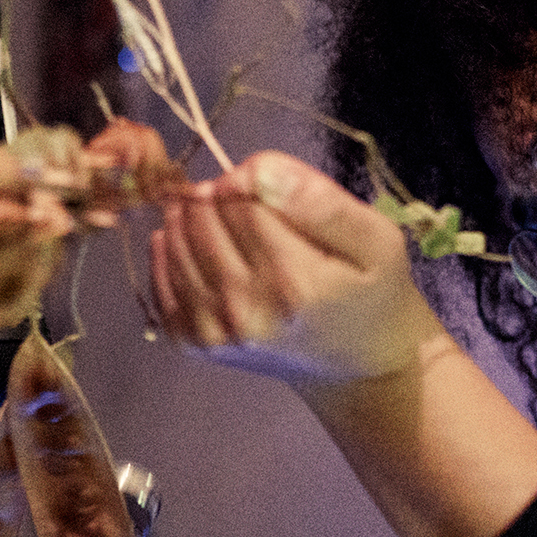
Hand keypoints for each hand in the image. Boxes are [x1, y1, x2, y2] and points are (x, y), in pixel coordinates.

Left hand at [150, 151, 447, 383]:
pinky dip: (171, 250)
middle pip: (202, 215)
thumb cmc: (371, 294)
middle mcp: (245, 311)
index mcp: (294, 283)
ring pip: (173, 239)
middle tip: (250, 206)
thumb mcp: (377, 240)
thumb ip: (321, 202)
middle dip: (220, 195)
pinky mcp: (192, 342)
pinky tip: (200, 247)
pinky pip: (159, 275)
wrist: (355, 365)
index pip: (241, 196)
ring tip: (227, 222)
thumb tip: (256, 171)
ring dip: (193, 218)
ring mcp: (213, 331)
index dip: (252, 177)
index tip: (272, 186)